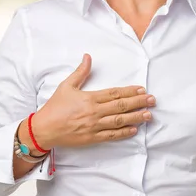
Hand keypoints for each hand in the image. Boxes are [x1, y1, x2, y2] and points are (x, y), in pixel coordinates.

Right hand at [27, 53, 154, 149]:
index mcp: (89, 98)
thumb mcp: (66, 86)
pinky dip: (123, 133)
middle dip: (138, 103)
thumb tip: (88, 57)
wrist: (43, 129)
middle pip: (120, 106)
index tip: (142, 89)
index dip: (129, 91)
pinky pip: (111, 136)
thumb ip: (80, 72)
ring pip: (119, 121)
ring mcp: (94, 126)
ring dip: (135, 117)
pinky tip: (134, 129)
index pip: (114, 93)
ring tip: (148, 115)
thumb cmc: (54, 107)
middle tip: (152, 100)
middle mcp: (94, 112)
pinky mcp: (92, 138)